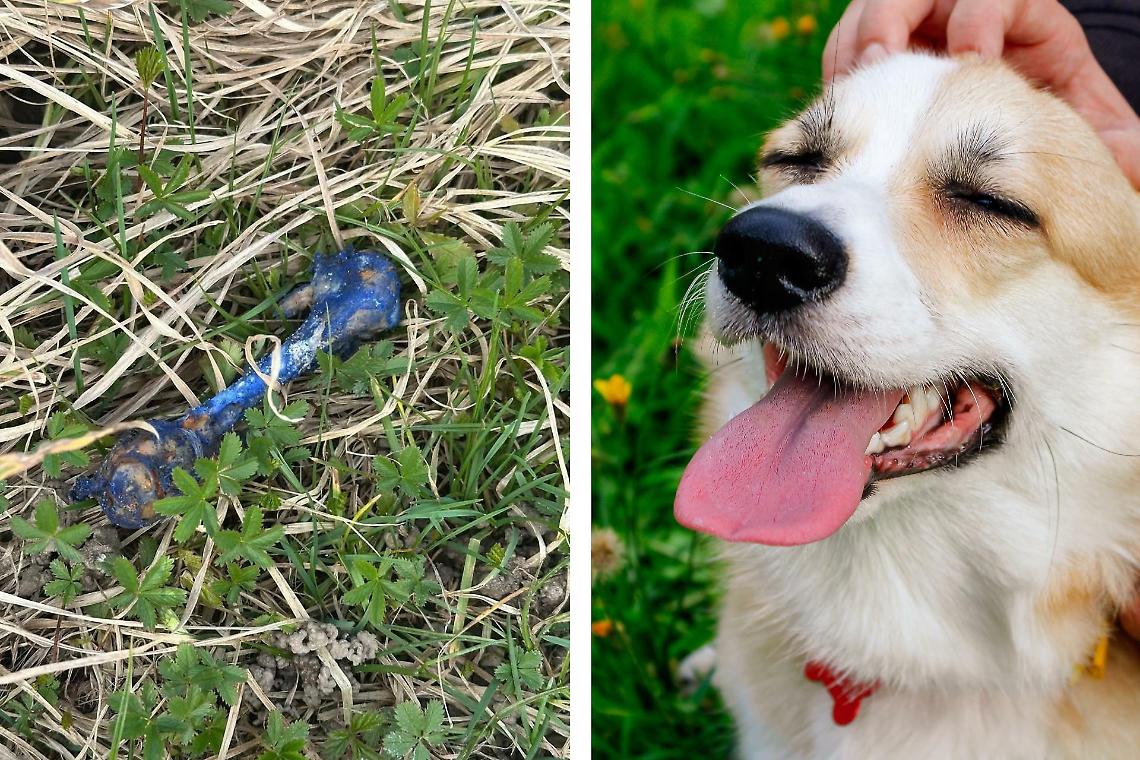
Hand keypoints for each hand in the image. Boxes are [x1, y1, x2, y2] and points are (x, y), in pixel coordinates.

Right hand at [822, 0, 1139, 188]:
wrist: (1010, 131)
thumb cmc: (1050, 124)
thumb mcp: (1087, 126)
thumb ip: (1110, 140)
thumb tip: (1124, 158)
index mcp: (1024, 15)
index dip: (979, 17)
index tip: (972, 60)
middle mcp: (961, 10)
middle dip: (894, 17)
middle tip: (883, 60)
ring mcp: (914, 29)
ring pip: (871, 9)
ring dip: (857, 44)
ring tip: (853, 86)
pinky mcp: (880, 54)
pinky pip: (846, 47)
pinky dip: (838, 72)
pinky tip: (842, 106)